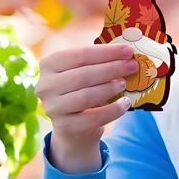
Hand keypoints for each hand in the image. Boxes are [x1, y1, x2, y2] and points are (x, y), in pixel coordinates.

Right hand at [37, 44, 138, 173]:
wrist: (73, 127)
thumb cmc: (81, 92)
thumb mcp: (83, 74)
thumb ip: (97, 63)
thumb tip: (126, 53)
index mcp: (49, 64)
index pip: (80, 55)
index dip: (106, 52)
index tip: (128, 50)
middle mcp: (46, 85)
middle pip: (84, 74)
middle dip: (112, 68)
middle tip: (132, 66)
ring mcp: (53, 107)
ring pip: (87, 96)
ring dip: (110, 88)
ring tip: (125, 83)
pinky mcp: (65, 126)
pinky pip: (94, 117)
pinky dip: (113, 110)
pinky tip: (125, 103)